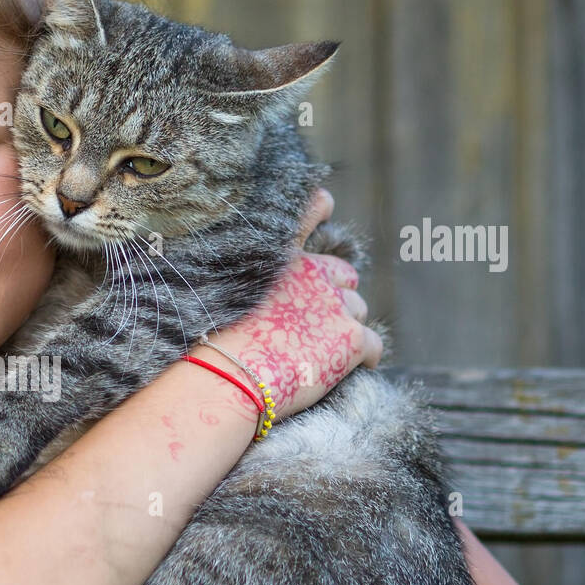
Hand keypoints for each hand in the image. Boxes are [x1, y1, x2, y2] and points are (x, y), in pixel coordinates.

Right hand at [204, 189, 381, 419]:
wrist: (223, 379)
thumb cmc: (210, 346)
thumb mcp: (219, 295)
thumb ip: (248, 283)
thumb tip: (260, 301)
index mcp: (279, 258)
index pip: (309, 212)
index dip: (320, 207)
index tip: (326, 205)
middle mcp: (311, 272)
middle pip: (344, 276)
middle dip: (337, 294)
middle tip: (315, 322)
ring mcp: (334, 304)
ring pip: (357, 311)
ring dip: (345, 328)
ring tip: (321, 354)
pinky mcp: (351, 338)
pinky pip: (374, 346)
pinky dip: (367, 357)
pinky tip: (357, 367)